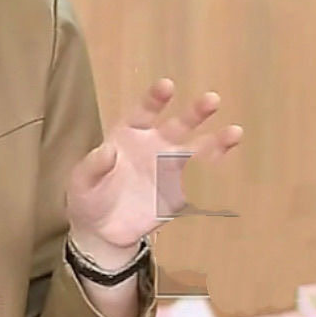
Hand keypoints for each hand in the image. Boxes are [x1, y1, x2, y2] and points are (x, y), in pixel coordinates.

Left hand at [65, 78, 242, 251]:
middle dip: (194, 112)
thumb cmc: (88, 197)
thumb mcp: (81, 182)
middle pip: (177, 125)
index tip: (167, 86)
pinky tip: (227, 162)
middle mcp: (153, 145)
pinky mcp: (177, 191)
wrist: (101, 230)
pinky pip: (198, 179)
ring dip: (215, 141)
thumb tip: (107, 151)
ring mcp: (168, 168)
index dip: (155, 99)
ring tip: (234, 132)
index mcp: (128, 135)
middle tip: (211, 99)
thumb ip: (93, 166)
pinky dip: (212, 170)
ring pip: (195, 149)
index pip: (143, 112)